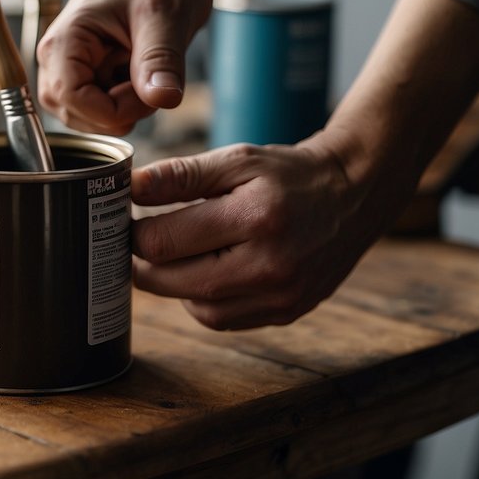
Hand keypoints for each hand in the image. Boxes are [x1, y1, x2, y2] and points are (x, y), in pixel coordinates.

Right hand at [35, 0, 215, 135]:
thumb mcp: (168, 10)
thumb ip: (160, 58)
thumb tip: (162, 100)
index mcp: (65, 39)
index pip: (72, 102)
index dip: (114, 109)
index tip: (148, 91)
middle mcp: (61, 54)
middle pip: (76, 115)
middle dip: (118, 111)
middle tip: (151, 79)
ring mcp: (77, 61)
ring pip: (91, 113)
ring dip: (125, 105)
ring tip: (150, 68)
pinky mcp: (96, 65)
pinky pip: (106, 100)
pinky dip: (131, 95)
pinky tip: (147, 66)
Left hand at [131, 139, 386, 329]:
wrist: (354, 196)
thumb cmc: (290, 174)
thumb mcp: (238, 160)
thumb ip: (181, 175)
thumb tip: (131, 187)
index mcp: (255, 219)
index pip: (165, 242)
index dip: (133, 233)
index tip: (124, 220)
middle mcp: (270, 266)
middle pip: (172, 282)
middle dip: (143, 263)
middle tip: (134, 241)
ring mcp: (281, 297)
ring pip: (195, 308)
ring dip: (172, 284)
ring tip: (173, 254)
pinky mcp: (286, 313)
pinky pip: (222, 319)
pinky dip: (203, 299)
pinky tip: (206, 271)